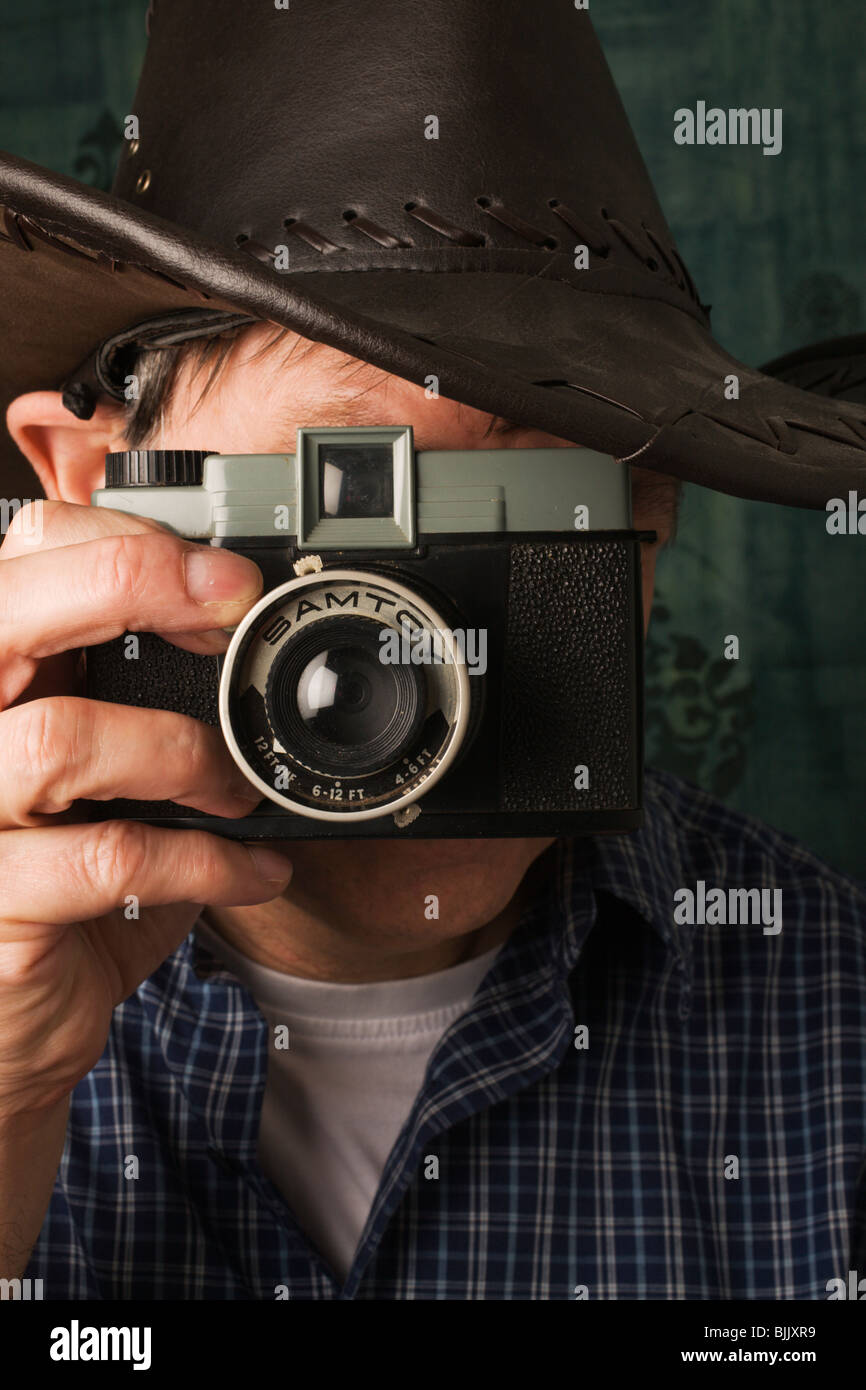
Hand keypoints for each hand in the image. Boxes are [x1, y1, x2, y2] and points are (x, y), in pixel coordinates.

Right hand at [0, 500, 291, 1119]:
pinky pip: (107, 862)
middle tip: (229, 611)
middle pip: (7, 611)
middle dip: (134, 584)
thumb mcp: (95, 769)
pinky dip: (205, 861)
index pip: (26, 551)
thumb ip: (137, 692)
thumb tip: (247, 628)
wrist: (6, 1023)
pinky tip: (253, 873)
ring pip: (59, 741)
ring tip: (237, 788)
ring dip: (181, 755)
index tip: (224, 580)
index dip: (126, 543)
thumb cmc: (60, 880)